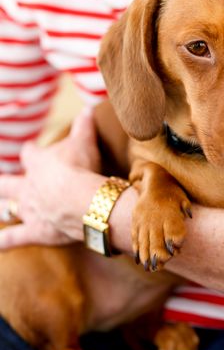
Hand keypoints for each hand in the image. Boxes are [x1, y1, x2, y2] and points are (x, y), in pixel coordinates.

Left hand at [0, 107, 101, 248]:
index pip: (29, 153)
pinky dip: (4, 242)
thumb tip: (88, 108)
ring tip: (0, 209)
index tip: (29, 149)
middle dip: (3, 183)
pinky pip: (13, 238)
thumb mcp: (85, 141)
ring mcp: (29, 210)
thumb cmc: (81, 167)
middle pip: (7, 183)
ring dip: (3, 209)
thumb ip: (84, 126)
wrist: (82, 200)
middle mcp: (27, 187)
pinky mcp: (36, 231)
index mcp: (37, 163)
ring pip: (7, 209)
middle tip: (1, 182)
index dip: (30, 151)